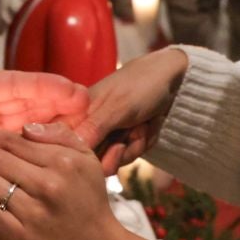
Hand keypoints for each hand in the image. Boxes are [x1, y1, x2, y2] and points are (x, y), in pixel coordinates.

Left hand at [0, 29, 89, 192]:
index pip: (23, 85)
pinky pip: (26, 146)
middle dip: (63, 105)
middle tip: (91, 108)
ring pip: (35, 125)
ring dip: (59, 124)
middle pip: (35, 104)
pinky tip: (65, 147)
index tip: (76, 90)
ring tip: (87, 126)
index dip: (51, 87)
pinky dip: (45, 145)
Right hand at [80, 47, 189, 169]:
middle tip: (134, 130)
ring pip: (114, 160)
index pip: (72, 150)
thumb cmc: (141, 84)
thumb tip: (71, 149)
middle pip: (95, 161)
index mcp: (76, 115)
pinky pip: (128, 154)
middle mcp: (86, 127)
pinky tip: (149, 124)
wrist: (169, 77)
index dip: (93, 157)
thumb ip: (93, 128)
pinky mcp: (120, 138)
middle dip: (121, 150)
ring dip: (136, 144)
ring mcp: (104, 133)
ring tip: (143, 124)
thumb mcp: (117, 108)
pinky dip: (143, 141)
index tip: (117, 146)